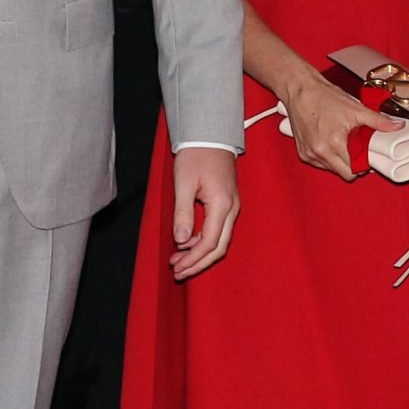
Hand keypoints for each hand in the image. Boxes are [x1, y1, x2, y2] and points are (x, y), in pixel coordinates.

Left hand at [170, 148, 239, 280]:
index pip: (209, 242)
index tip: (176, 268)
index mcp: (222, 205)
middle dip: (198, 263)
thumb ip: (182, 214)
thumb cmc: (196, 155)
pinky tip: (187, 243)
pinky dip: (203, 241)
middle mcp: (232, 209)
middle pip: (218, 248)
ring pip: (220, 241)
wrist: (210, 136)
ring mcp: (232, 207)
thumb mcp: (183, 184)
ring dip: (200, 254)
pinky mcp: (227, 204)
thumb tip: (181, 241)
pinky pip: (219, 230)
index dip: (193, 259)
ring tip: (178, 261)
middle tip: (178, 272)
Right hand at [281, 70, 403, 182]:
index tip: (369, 154)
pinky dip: (329, 157)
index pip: (356, 168)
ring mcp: (310, 154)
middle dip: (355, 165)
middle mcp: (320, 152)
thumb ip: (378, 121)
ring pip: (333, 170)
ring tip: (344, 142)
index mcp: (334, 143)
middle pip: (346, 174)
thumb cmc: (323, 97)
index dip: (366, 163)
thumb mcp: (355, 108)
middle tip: (358, 149)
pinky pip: (321, 164)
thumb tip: (396, 126)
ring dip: (341, 161)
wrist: (300, 90)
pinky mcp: (303, 153)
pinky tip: (331, 142)